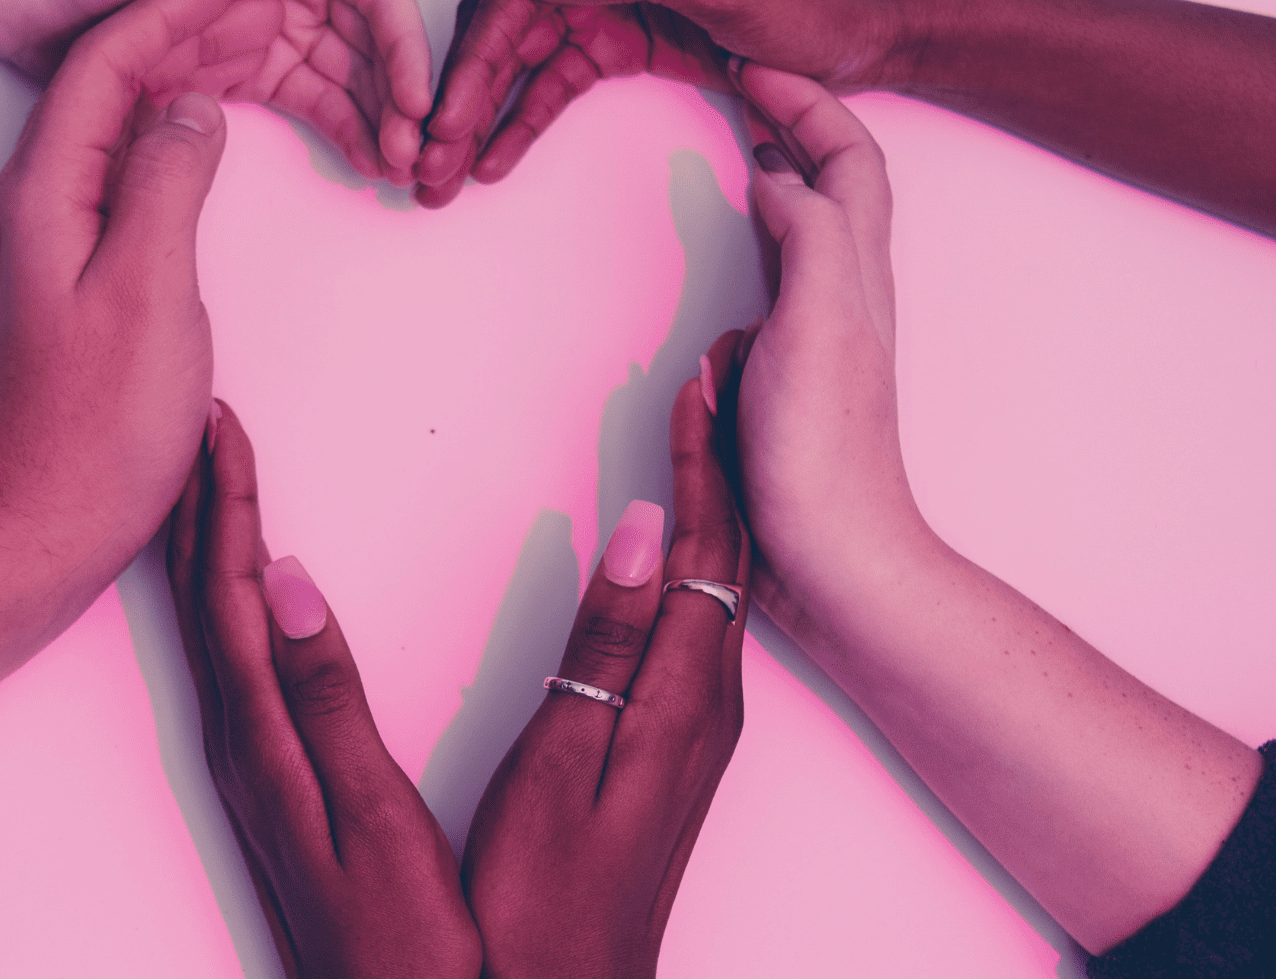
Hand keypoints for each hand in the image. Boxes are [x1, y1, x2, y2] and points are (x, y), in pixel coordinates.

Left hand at [0, 0, 273, 567]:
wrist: (39, 522)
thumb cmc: (96, 425)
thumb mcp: (149, 293)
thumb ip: (170, 184)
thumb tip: (196, 105)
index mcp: (47, 191)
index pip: (107, 63)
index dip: (170, 8)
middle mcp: (37, 200)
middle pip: (109, 81)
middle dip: (181, 28)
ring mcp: (52, 237)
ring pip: (119, 125)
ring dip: (180, 78)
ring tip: (252, 47)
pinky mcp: (75, 271)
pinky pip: (125, 173)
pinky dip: (174, 138)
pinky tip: (212, 139)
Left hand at [9, 0, 432, 185]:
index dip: (402, 42)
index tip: (417, 100)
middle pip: (366, 35)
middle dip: (398, 93)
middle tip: (414, 152)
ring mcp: (259, 23)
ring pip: (343, 73)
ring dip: (377, 117)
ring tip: (398, 168)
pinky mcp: (235, 67)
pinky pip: (305, 99)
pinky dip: (340, 127)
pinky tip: (365, 160)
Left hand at [167, 403, 481, 978]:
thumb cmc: (403, 938)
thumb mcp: (372, 817)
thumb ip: (327, 699)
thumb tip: (287, 583)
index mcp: (261, 739)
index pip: (231, 595)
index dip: (226, 504)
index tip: (222, 424)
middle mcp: (239, 742)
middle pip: (206, 598)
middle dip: (205, 502)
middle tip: (208, 421)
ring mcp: (248, 761)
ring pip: (213, 625)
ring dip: (210, 544)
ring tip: (213, 476)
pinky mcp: (268, 775)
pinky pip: (231, 657)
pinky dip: (226, 598)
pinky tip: (240, 589)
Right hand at [417, 0, 917, 205]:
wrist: (874, 27)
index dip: (471, 58)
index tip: (441, 120)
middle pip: (504, 22)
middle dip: (459, 96)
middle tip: (425, 163)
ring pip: (519, 57)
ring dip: (479, 116)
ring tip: (443, 176)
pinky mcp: (624, 35)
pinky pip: (556, 79)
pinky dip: (521, 120)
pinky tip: (490, 161)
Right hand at [462, 354, 750, 978]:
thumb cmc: (546, 902)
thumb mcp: (563, 768)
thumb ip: (601, 648)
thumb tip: (637, 532)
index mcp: (681, 697)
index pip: (705, 549)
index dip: (705, 457)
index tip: (702, 379)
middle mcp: (709, 701)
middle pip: (729, 553)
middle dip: (724, 455)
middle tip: (716, 374)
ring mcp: (700, 723)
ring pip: (720, 581)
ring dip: (714, 498)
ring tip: (706, 426)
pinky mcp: (680, 740)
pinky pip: (702, 617)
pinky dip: (695, 552)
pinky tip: (674, 539)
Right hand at [728, 65, 919, 615]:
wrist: (834, 554)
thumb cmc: (826, 451)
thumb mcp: (819, 324)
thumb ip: (807, 236)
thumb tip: (778, 173)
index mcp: (855, 271)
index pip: (849, 156)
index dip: (811, 100)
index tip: (756, 63)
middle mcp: (845, 290)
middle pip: (836, 178)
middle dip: (798, 118)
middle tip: (745, 82)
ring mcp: (819, 329)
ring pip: (810, 224)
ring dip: (781, 169)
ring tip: (740, 138)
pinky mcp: (789, 369)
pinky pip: (775, 275)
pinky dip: (755, 236)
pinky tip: (729, 249)